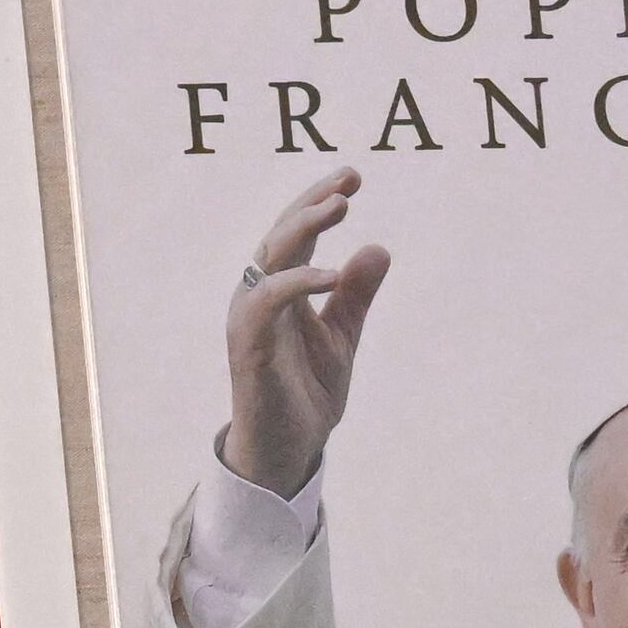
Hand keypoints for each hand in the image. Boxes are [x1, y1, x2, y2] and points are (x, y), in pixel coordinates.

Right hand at [221, 170, 393, 500]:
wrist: (288, 451)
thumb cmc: (306, 393)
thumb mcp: (342, 337)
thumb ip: (355, 295)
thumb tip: (378, 247)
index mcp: (279, 288)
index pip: (296, 233)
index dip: (320, 202)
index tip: (353, 177)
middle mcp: (259, 294)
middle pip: (281, 232)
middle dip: (313, 202)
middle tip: (349, 181)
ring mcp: (250, 317)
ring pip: (270, 255)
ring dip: (304, 226)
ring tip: (340, 207)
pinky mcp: (249, 344)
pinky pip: (268, 301)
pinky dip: (298, 282)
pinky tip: (333, 274)